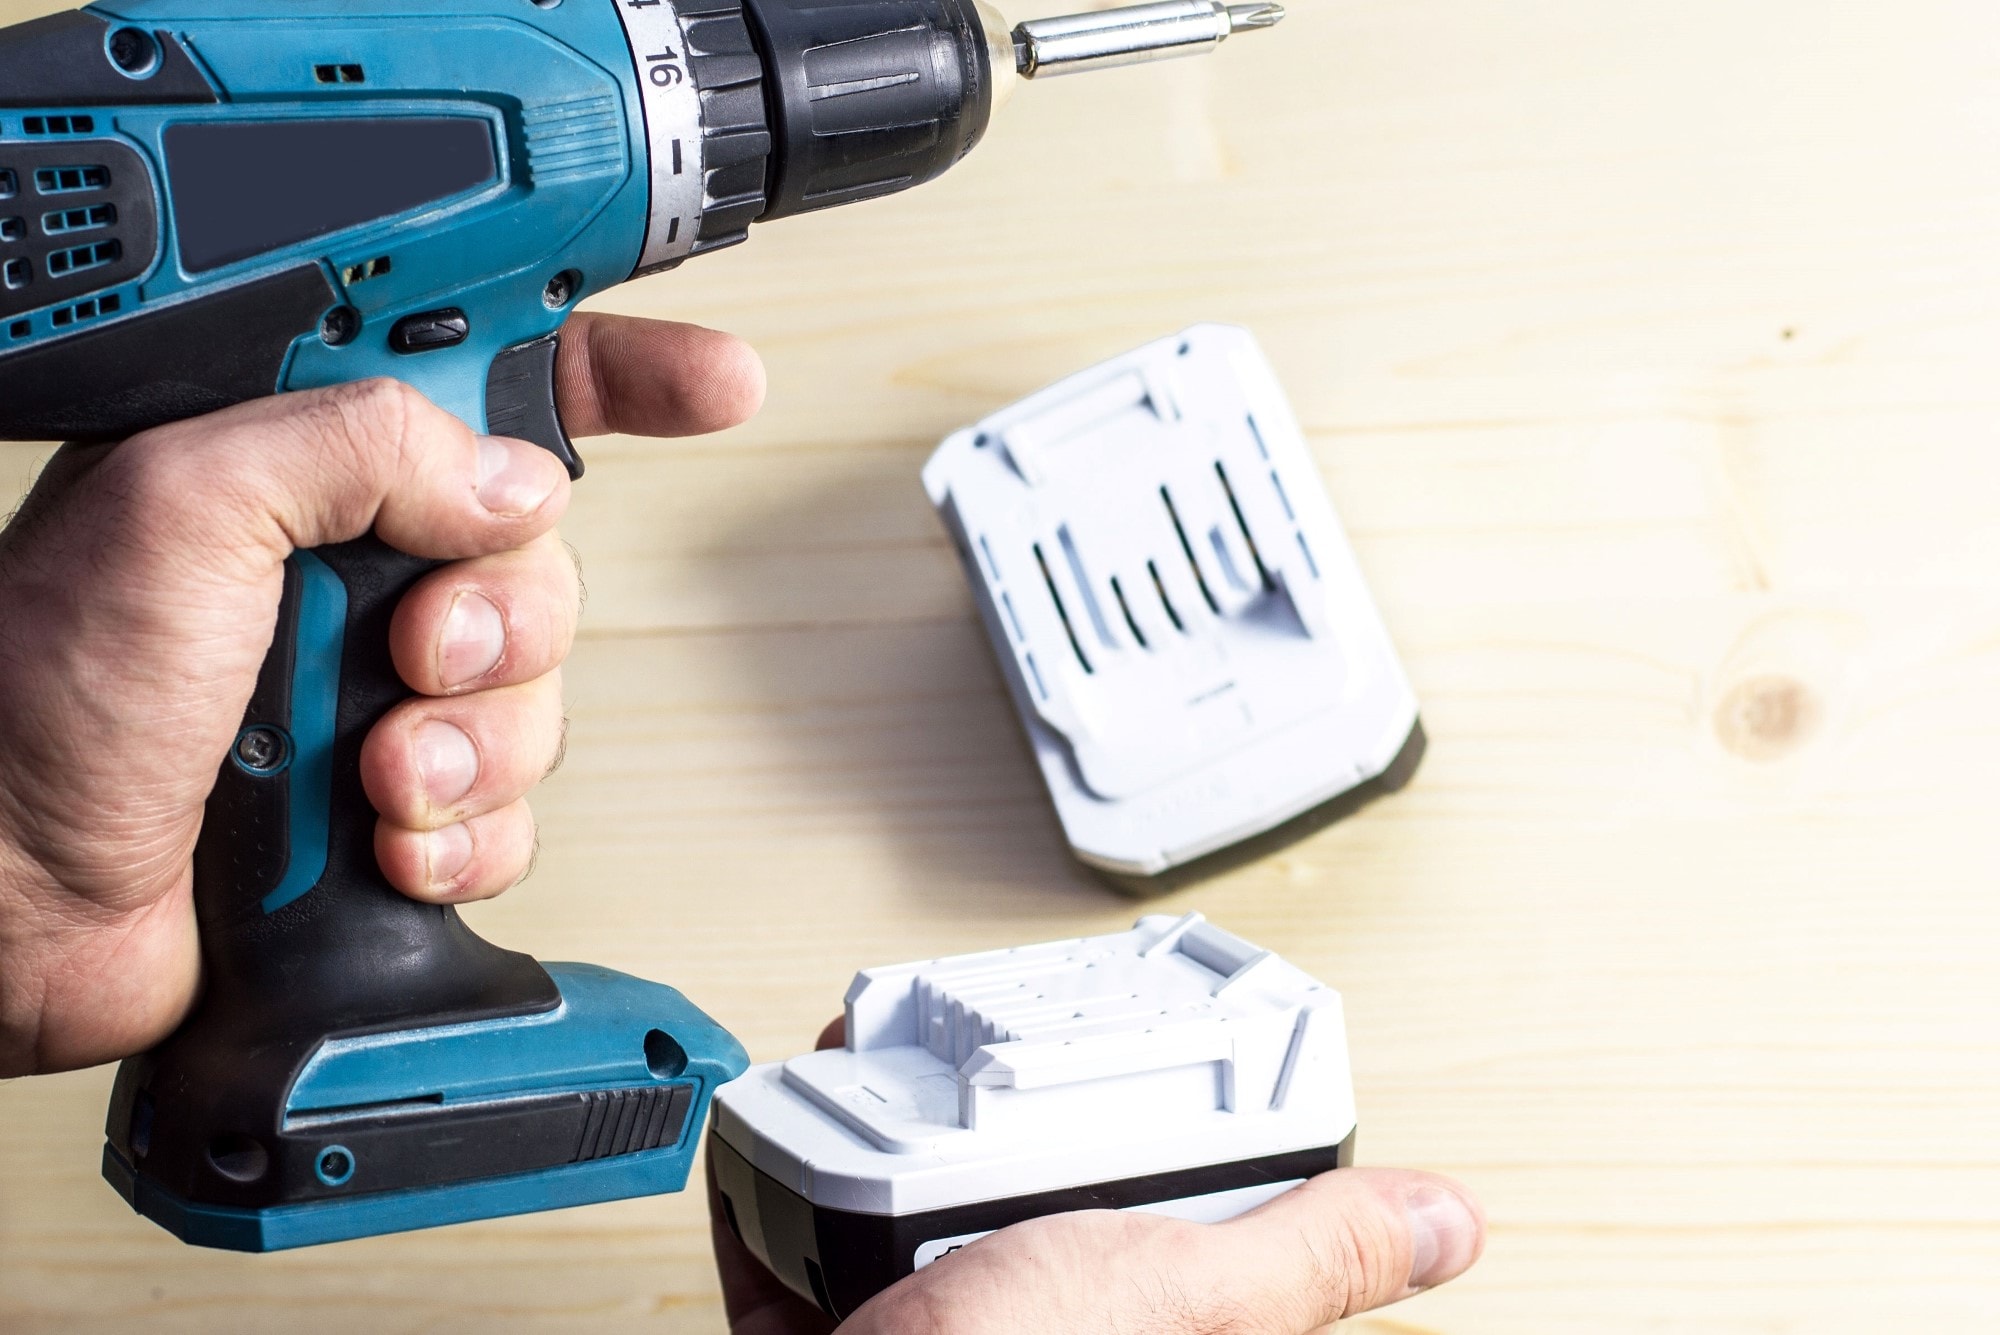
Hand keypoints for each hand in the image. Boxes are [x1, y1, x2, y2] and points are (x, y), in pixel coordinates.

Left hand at [0, 314, 763, 1075]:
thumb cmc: (29, 699)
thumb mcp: (184, 507)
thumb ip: (362, 446)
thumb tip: (510, 482)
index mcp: (296, 465)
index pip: (488, 387)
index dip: (611, 381)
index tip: (707, 386)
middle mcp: (343, 570)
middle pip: (538, 565)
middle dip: (503, 627)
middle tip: (416, 658)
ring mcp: (366, 694)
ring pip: (536, 699)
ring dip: (474, 750)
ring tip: (378, 780)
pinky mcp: (384, 807)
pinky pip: (509, 812)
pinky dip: (465, 839)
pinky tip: (387, 847)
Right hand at [710, 1022, 1485, 1333]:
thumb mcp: (1177, 1295)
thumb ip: (1304, 1255)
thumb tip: (1453, 1224)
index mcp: (1140, 1320)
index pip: (1172, 1222)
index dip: (1152, 1133)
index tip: (1118, 1053)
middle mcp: (1037, 1322)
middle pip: (1019, 1194)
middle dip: (982, 1119)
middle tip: (971, 1057)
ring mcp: (926, 1329)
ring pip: (898, 1208)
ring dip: (867, 1132)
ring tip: (865, 1076)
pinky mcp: (830, 1333)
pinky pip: (798, 1245)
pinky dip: (781, 1193)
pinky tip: (783, 1149)